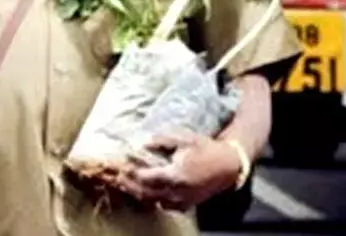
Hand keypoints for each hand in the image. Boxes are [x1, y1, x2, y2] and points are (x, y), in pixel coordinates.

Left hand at [126, 132, 243, 211]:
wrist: (227, 165)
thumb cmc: (206, 149)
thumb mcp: (185, 139)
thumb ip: (162, 141)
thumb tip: (143, 144)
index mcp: (174, 175)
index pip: (144, 178)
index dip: (130, 173)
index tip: (122, 166)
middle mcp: (175, 192)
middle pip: (144, 193)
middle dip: (129, 185)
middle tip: (118, 177)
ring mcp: (180, 201)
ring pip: (152, 202)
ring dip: (138, 194)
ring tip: (127, 185)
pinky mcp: (185, 205)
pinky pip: (163, 206)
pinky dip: (152, 200)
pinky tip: (146, 193)